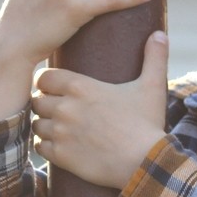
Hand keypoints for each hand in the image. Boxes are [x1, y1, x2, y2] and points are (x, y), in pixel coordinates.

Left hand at [31, 30, 169, 189]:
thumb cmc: (147, 124)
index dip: (47, 81)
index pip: (44, 77)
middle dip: (45, 103)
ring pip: (36, 124)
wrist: (145, 163)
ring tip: (58, 127)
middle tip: (58, 108)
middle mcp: (65, 108)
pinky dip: (46, 146)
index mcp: (81, 87)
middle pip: (36, 100)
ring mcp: (60, 133)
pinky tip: (59, 145)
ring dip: (45, 125)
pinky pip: (39, 147)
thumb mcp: (152, 87)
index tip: (56, 87)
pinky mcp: (61, 156)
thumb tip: (159, 34)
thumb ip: (154, 57)